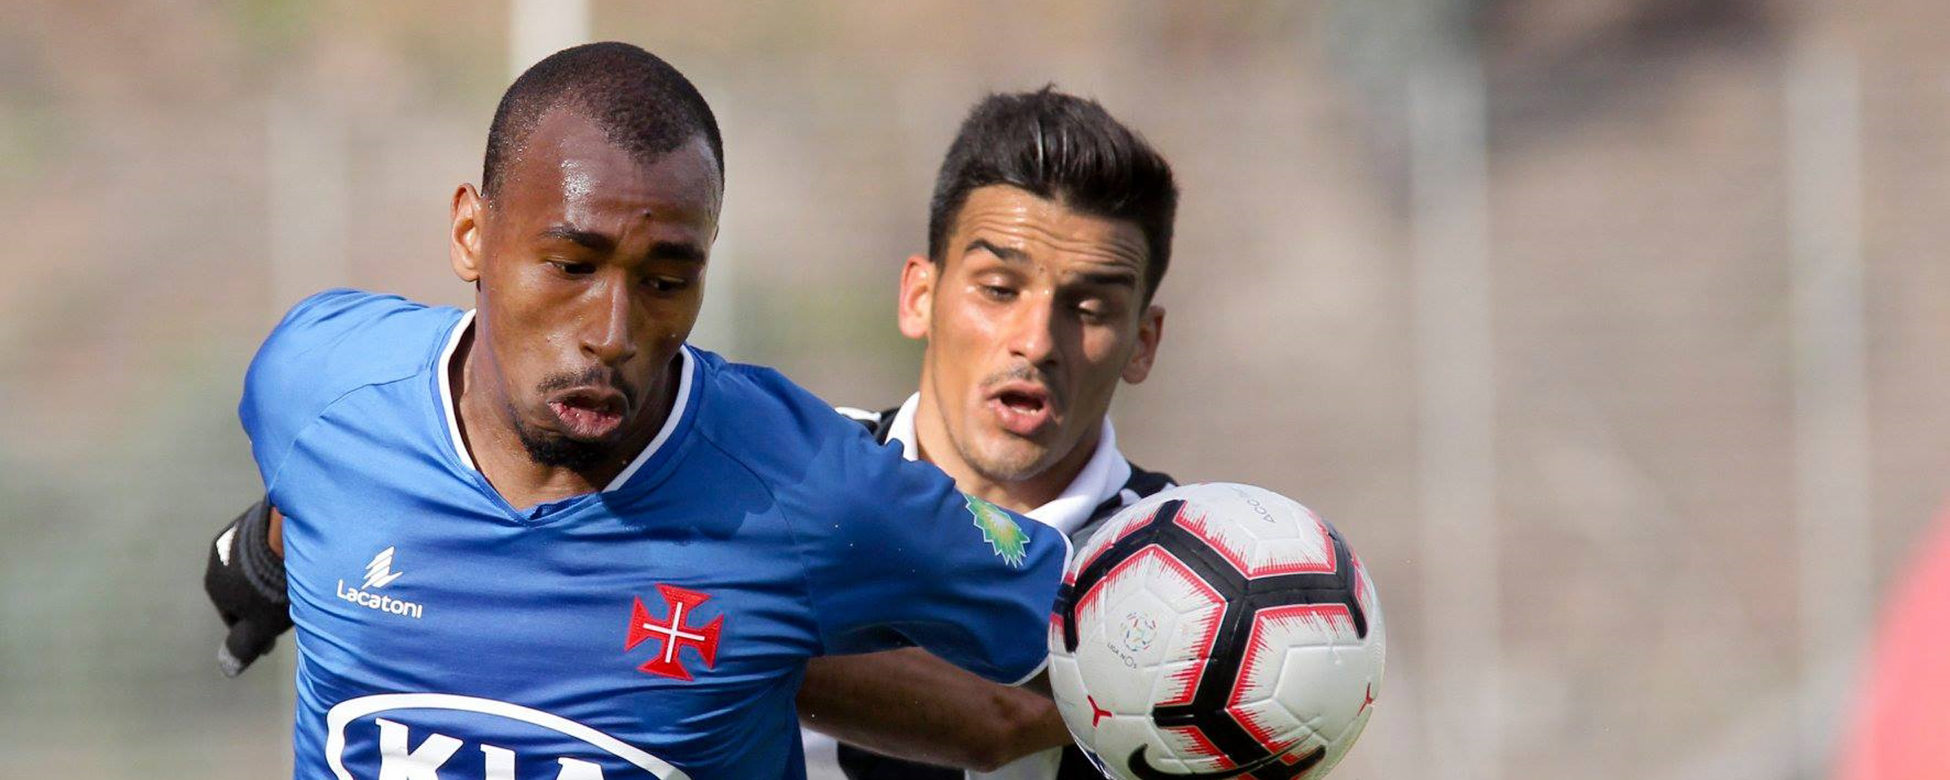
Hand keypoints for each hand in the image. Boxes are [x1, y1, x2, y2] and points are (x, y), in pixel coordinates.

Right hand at [202, 498, 291, 676]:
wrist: (297, 526)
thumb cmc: (278, 583)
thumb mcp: (261, 625)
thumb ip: (244, 647)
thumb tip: (227, 668)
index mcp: (214, 582)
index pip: (232, 615)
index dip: (255, 629)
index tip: (276, 637)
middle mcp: (221, 553)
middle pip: (246, 586)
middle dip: (265, 600)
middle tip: (295, 609)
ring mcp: (242, 529)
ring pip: (260, 562)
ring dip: (276, 574)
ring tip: (305, 583)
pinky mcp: (266, 511)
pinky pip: (275, 541)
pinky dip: (287, 552)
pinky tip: (311, 558)